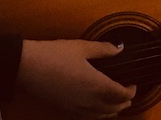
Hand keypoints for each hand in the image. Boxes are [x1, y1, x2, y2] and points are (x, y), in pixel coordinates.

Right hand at [17, 39, 136, 117]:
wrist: (27, 66)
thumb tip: (119, 48)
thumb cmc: (55, 54)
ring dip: (111, 111)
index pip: (120, 95)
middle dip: (123, 103)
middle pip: (113, 108)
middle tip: (128, 96)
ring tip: (115, 105)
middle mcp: (88, 100)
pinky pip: (86, 117)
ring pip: (100, 116)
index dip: (131, 92)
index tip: (133, 85)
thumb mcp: (82, 47)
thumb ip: (103, 49)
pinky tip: (94, 109)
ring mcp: (76, 106)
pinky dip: (96, 115)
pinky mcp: (65, 108)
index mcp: (97, 85)